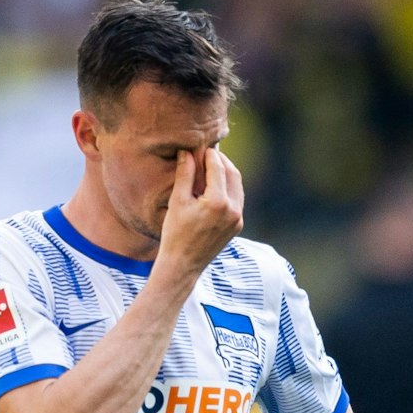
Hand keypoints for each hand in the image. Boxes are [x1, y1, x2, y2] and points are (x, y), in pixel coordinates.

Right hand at [156, 148, 243, 279]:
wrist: (183, 265)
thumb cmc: (175, 234)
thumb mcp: (178, 201)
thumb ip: (185, 174)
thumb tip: (187, 152)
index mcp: (218, 202)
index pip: (218, 167)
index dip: (209, 155)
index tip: (202, 147)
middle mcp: (233, 210)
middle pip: (233, 174)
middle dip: (221, 161)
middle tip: (209, 153)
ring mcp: (237, 219)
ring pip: (237, 187)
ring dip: (227, 174)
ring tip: (212, 167)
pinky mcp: (237, 226)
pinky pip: (237, 200)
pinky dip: (228, 189)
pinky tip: (215, 187)